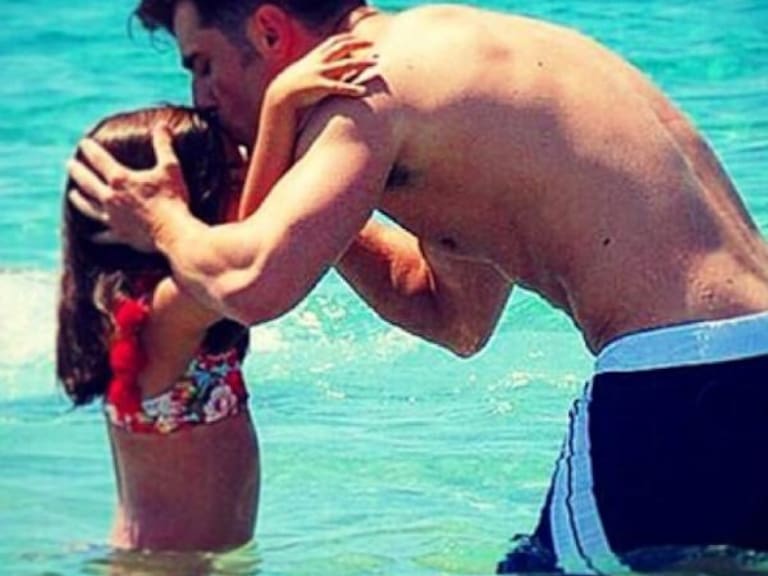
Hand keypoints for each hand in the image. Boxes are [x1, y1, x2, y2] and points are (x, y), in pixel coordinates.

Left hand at [67, 125, 188, 251]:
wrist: (174, 232)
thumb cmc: (172, 199)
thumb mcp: (170, 168)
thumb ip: (164, 146)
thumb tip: (162, 125)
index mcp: (120, 179)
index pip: (99, 160)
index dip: (90, 150)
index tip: (83, 143)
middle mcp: (110, 198)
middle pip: (87, 182)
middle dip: (77, 172)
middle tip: (69, 165)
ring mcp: (113, 218)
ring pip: (89, 207)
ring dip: (79, 200)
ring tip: (72, 195)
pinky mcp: (120, 235)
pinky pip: (104, 235)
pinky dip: (97, 235)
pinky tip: (92, 236)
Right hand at [266, 33, 377, 111]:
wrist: (281, 94)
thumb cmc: (296, 84)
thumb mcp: (308, 70)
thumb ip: (321, 65)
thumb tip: (335, 67)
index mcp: (316, 55)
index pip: (335, 41)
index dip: (349, 38)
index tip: (361, 39)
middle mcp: (320, 61)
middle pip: (343, 47)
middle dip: (359, 44)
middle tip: (373, 46)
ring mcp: (320, 73)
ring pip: (345, 64)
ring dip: (362, 62)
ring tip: (375, 63)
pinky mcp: (320, 87)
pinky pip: (339, 86)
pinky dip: (351, 88)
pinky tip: (362, 91)